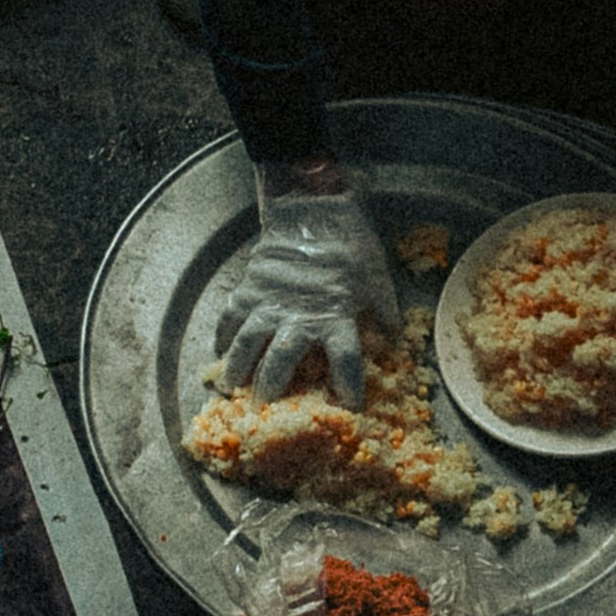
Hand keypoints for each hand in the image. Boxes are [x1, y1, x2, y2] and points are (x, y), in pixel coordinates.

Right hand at [187, 178, 394, 399]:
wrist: (313, 208)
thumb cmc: (350, 245)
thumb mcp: (377, 279)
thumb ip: (384, 314)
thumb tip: (395, 342)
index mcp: (336, 317)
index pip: (345, 361)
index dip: (347, 386)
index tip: (348, 406)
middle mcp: (299, 316)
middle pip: (281, 361)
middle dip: (272, 386)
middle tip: (264, 406)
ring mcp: (269, 302)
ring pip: (247, 342)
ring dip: (238, 367)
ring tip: (231, 386)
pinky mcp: (248, 287)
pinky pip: (229, 316)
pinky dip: (222, 335)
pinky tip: (219, 351)